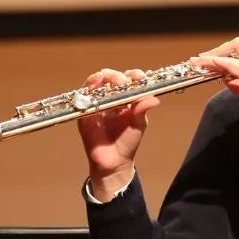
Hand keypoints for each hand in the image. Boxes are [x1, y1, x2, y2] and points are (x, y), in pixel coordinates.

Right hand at [77, 68, 159, 199]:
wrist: (113, 162)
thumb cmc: (127, 142)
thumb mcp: (139, 125)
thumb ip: (142, 111)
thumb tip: (154, 99)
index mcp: (128, 100)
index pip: (130, 81)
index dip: (134, 76)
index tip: (139, 77)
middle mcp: (112, 98)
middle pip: (112, 78)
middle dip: (117, 76)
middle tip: (122, 81)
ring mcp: (97, 103)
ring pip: (97, 83)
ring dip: (103, 77)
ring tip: (108, 78)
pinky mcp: (84, 110)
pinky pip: (83, 95)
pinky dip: (89, 86)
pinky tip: (95, 82)